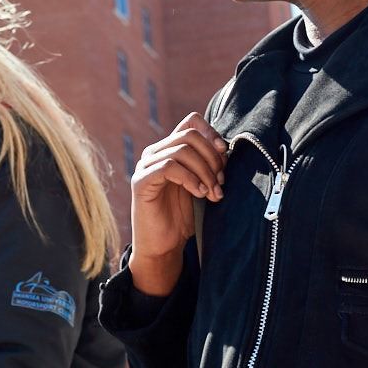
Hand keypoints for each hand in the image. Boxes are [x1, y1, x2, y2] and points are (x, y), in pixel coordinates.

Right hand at [128, 112, 226, 295]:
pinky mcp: (141, 181)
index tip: (225, 153)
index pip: (191, 121)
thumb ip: (209, 165)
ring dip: (204, 171)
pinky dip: (190, 178)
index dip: (211, 132)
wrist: (164, 246)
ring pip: (182, 150)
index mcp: (171, 149)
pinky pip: (168, 167)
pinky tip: (199, 193)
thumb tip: (226, 148)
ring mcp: (146, 165)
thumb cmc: (183, 216)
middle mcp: (156, 152)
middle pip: (190, 135)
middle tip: (220, 182)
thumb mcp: (202, 184)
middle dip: (212, 157)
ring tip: (212, 193)